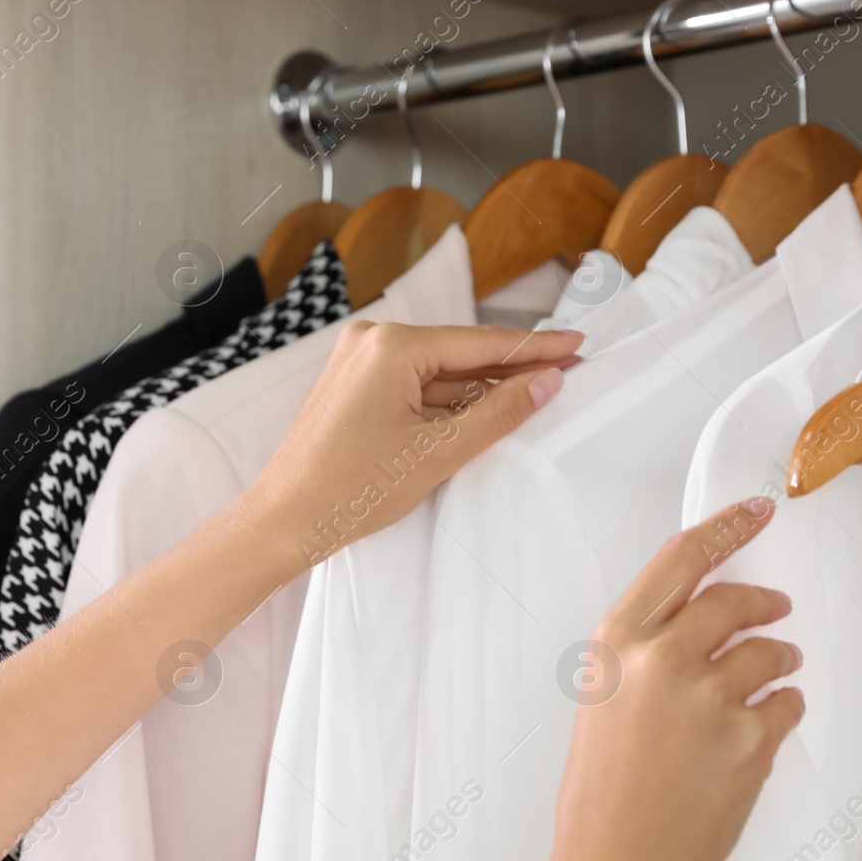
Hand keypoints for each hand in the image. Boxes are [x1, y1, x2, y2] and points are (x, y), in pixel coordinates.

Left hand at [238, 321, 582, 567]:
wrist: (285, 520)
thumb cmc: (350, 490)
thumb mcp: (438, 453)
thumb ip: (499, 413)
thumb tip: (546, 382)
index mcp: (391, 347)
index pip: (480, 343)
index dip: (535, 347)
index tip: (577, 344)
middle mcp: (371, 340)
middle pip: (460, 352)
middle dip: (511, 366)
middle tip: (566, 367)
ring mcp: (358, 361)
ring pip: (438, 371)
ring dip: (481, 386)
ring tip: (536, 392)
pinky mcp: (353, 384)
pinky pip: (414, 383)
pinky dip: (447, 399)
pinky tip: (485, 409)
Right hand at [555, 497, 801, 860]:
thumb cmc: (599, 798)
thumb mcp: (603, 703)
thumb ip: (644, 656)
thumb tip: (696, 625)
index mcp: (616, 644)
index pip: (680, 559)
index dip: (725, 528)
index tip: (754, 511)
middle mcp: (662, 659)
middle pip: (733, 600)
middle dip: (763, 603)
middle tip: (776, 608)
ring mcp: (710, 698)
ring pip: (770, 652)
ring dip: (778, 662)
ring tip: (768, 680)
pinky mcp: (750, 740)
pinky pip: (786, 705)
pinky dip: (781, 713)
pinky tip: (758, 733)